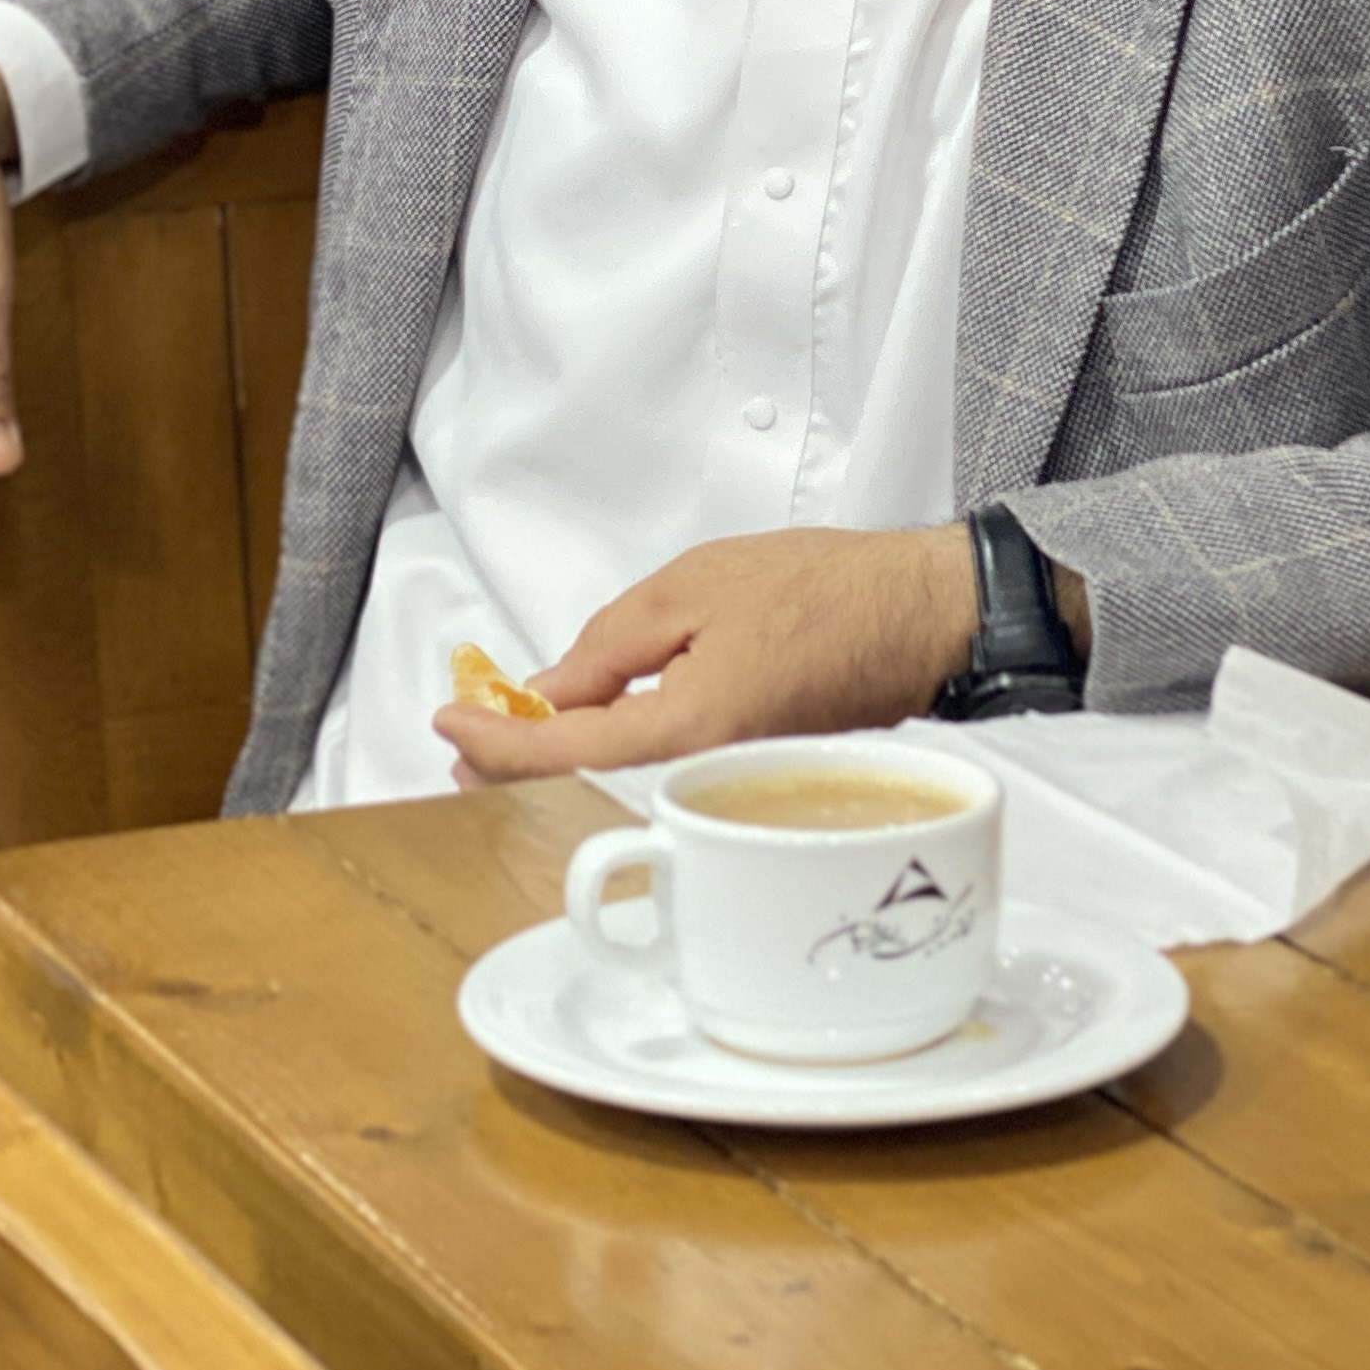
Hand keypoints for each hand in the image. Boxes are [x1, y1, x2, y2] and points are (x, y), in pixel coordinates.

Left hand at [434, 524, 978, 789]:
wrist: (922, 613)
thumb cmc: (826, 589)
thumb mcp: (694, 588)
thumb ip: (610, 643)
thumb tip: (548, 689)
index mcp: (687, 727)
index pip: (562, 754)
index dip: (492, 744)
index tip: (447, 720)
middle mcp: (706, 771)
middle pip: (584, 781)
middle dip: (513, 762)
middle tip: (463, 734)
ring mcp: (730, 776)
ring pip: (621, 777)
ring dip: (561, 752)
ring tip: (510, 725)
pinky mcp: (750, 764)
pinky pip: (661, 764)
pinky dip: (612, 745)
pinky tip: (590, 718)